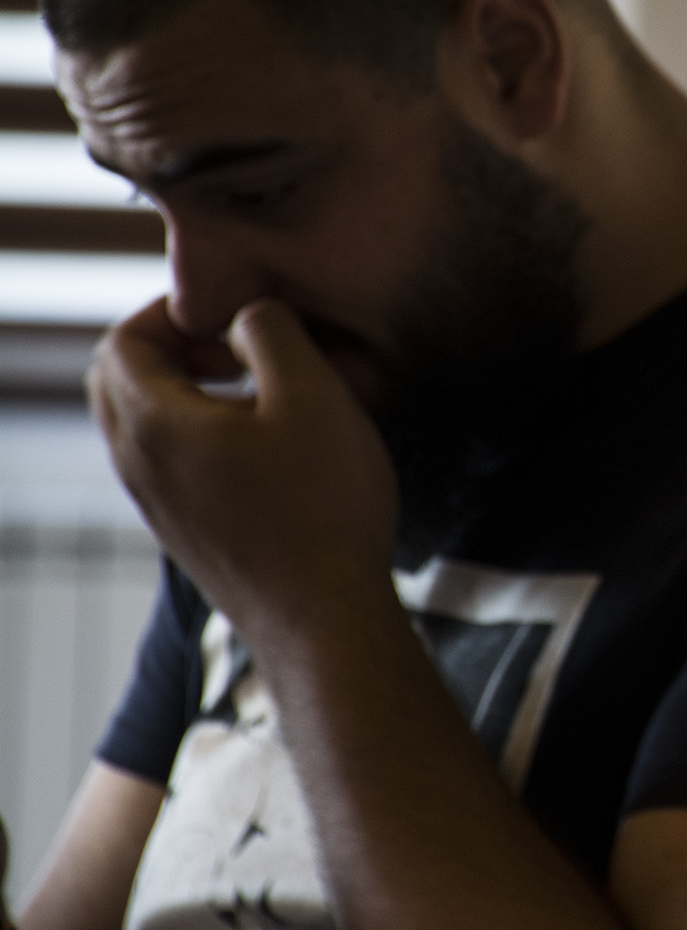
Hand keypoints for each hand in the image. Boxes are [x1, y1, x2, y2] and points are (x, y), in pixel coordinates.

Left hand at [89, 298, 399, 640]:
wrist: (325, 617)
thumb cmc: (322, 506)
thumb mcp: (314, 394)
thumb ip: (273, 332)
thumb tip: (249, 314)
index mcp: (154, 425)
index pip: (120, 342)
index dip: (170, 313)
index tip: (231, 316)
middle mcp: (139, 467)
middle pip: (118, 383)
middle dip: (170, 350)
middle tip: (237, 349)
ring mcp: (158, 506)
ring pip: (142, 425)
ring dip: (187, 392)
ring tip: (261, 394)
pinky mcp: (185, 533)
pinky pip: (167, 463)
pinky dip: (199, 433)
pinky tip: (268, 447)